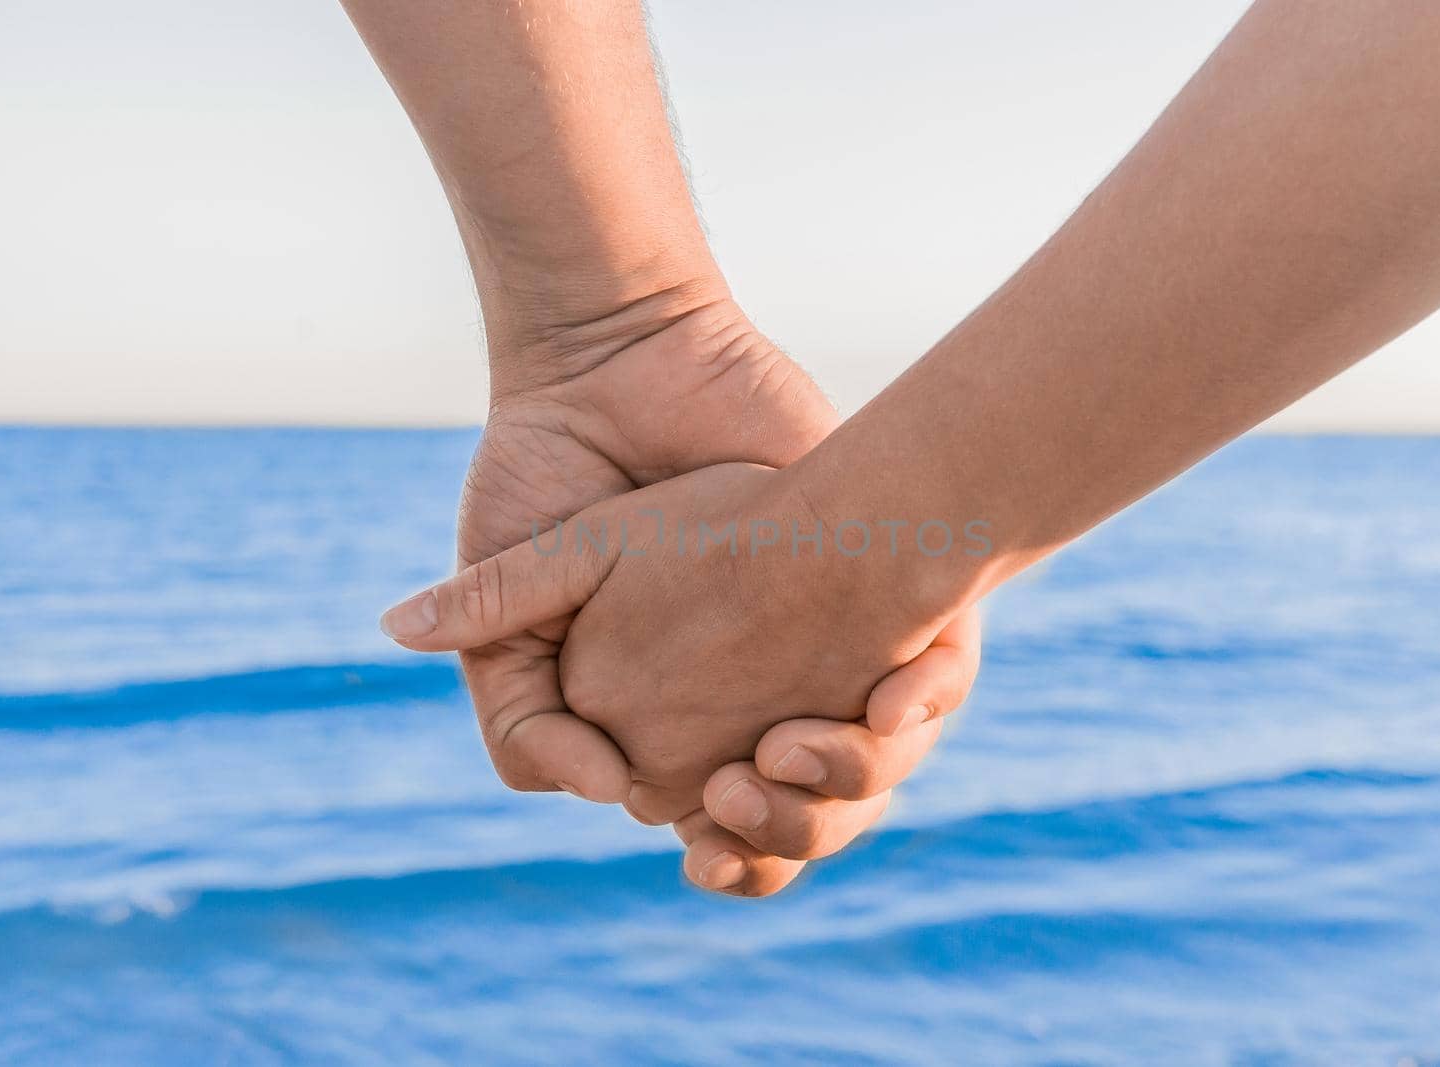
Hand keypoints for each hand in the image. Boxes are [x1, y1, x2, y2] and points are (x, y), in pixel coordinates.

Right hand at [445, 296, 979, 893]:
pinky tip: (888, 702)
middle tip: (746, 801)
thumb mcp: (518, 576)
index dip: (722, 849)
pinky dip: (920, 702)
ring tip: (793, 749)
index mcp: (663, 706)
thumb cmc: (554, 469)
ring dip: (851, 780)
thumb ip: (509, 683)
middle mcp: (747, 684)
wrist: (624, 361)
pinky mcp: (876, 584)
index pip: (719, 822)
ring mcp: (816, 641)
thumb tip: (572, 781)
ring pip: (875, 765)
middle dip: (790, 827)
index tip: (706, 847)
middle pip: (805, 810)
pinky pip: (930, 679)